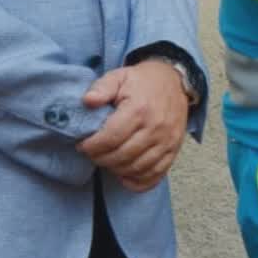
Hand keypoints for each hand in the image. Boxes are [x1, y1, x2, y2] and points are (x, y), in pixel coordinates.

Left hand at [78, 60, 189, 192]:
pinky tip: (124, 176)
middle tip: (92, 154)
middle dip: (101, 159)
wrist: (174, 81)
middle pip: (122, 156)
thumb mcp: (119, 76)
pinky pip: (155, 174)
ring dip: (117, 169)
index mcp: (139, 109)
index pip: (111, 137)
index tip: (82, 145)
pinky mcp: (174, 150)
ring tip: (106, 161)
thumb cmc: (143, 81)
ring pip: (137, 168)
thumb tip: (88, 101)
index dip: (92, 146)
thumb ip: (102, 87)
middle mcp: (155, 128)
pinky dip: (138, 181)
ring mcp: (167, 141)